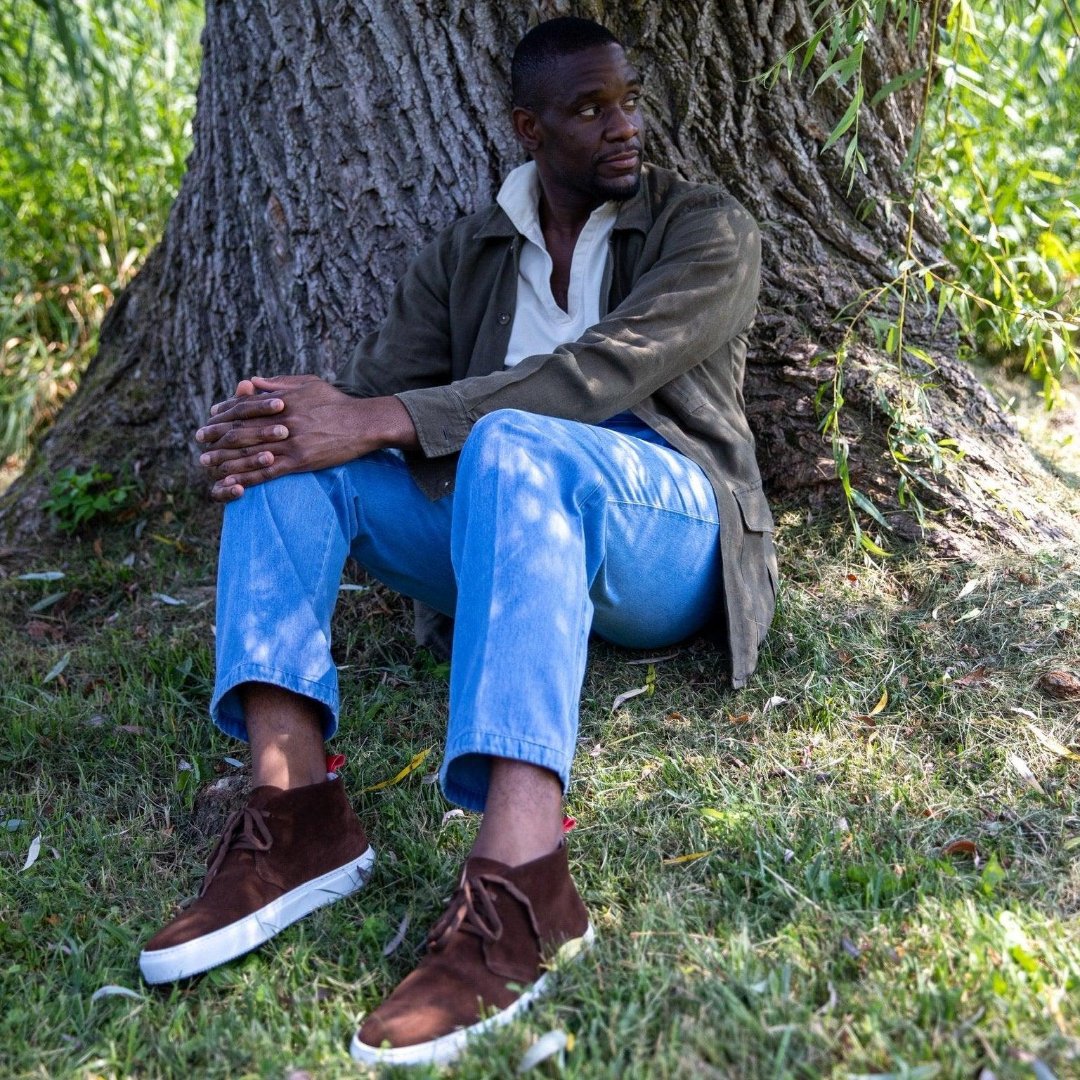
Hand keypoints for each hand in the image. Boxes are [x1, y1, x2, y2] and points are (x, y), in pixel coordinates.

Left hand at [196, 375, 416, 500]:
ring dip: (224, 458)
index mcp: (281, 400)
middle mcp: (281, 421)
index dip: (223, 414)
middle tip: (198, 442)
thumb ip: (276, 383)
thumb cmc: (336, 401)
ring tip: (206, 463)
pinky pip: (266, 471)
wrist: (364, 423)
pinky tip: (232, 482)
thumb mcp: (307, 383)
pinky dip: (246, 477)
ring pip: (248, 452)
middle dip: (216, 436)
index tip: (209, 419)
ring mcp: (289, 442)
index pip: (243, 406)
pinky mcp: (300, 461)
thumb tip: (250, 381)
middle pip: (240, 429)